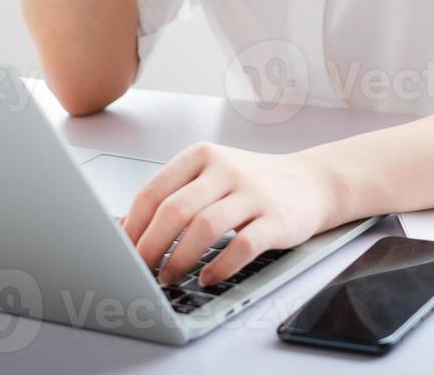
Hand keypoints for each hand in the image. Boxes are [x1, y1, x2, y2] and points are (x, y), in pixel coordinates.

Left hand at [121, 142, 339, 287]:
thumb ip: (173, 195)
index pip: (154, 191)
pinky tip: (208, 277)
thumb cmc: (251, 184)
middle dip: (151, 246)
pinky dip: (220, 266)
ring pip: (205, 227)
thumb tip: (125, 228)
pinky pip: (243, 246)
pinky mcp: (276, 219)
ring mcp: (253, 193)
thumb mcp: (210, 177)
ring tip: (169, 276)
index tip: (122, 250)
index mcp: (202, 156)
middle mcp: (226, 169)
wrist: (311, 182)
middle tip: (141, 269)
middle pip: (175, 210)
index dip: (133, 226)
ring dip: (180, 259)